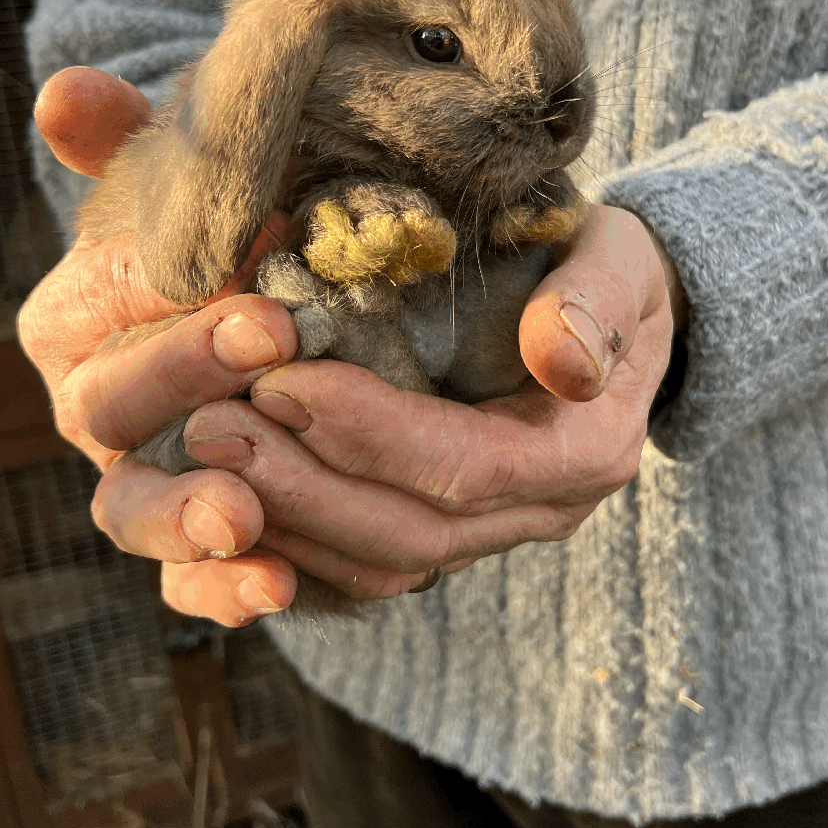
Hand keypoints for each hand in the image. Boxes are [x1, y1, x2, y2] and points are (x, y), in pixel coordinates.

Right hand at [18, 67, 297, 571]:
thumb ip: (128, 142)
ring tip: (241, 515)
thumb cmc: (224, 238)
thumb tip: (68, 93)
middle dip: (189, 378)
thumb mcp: (185, 183)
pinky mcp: (193, 545)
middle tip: (274, 339)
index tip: (254, 270)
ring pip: (136, 513)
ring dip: (187, 517)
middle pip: (115, 411)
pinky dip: (224, 590)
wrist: (270, 311)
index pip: (100, 307)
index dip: (166, 294)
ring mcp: (138, 483)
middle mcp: (91, 410)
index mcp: (72, 322)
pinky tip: (276, 586)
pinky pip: (192, 583)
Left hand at [152, 203, 679, 625]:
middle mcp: (541, 512)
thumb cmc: (613, 271)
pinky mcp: (452, 527)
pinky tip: (230, 498)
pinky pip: (368, 562)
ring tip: (203, 457)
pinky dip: (298, 539)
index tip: (282, 382)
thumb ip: (595, 305)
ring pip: (382, 564)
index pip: (465, 467)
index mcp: (584, 454)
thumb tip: (561, 361)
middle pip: (411, 536)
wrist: (624, 314)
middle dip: (304, 487)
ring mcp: (496, 530)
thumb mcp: (620, 262)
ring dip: (288, 520)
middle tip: (210, 426)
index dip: (370, 434)